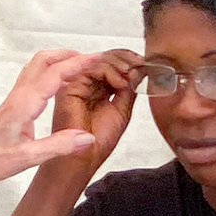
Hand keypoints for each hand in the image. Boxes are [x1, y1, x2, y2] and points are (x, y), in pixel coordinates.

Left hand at [0, 50, 110, 182]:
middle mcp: (20, 95)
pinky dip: (51, 72)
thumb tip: (88, 137)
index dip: (78, 63)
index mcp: (24, 104)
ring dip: (59, 60)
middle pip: (44, 60)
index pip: (55, 74)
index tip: (98, 57)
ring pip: (37, 66)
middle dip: (69, 55)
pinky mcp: (14, 103)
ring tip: (81, 68)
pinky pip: (35, 78)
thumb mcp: (28, 158)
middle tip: (92, 60)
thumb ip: (59, 146)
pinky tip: (62, 84)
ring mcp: (16, 97)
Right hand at [50, 48, 142, 166]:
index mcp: (96, 88)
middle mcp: (84, 83)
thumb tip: (138, 68)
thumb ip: (128, 88)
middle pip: (105, 58)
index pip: (111, 64)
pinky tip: (119, 83)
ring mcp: (76, 84)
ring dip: (120, 65)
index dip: (129, 61)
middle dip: (127, 58)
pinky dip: (109, 71)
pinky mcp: (69, 87)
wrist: (85, 157)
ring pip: (99, 60)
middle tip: (141, 65)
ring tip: (130, 77)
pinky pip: (90, 69)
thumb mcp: (123, 109)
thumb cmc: (98, 140)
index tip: (146, 65)